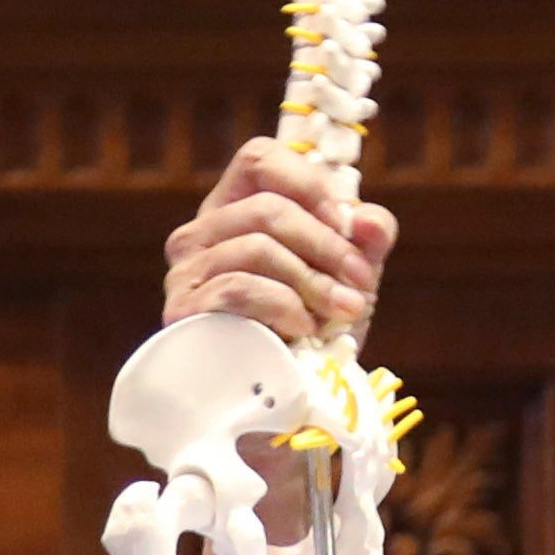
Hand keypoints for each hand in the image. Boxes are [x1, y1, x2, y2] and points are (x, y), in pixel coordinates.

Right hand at [163, 136, 392, 341]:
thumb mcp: (352, 275)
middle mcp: (202, 232)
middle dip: (328, 246)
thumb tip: (369, 219)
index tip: (347, 223)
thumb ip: (368, 239)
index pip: (259, 159)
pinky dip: (284, 306)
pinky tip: (303, 329)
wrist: (289, 395)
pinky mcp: (185, 310)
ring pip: (257, 247)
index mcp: (236, 209)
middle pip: (267, 208)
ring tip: (342, 311)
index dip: (309, 184)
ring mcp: (187, 271)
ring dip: (313, 282)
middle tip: (362, 283)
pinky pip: (239, 288)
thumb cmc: (317, 325)